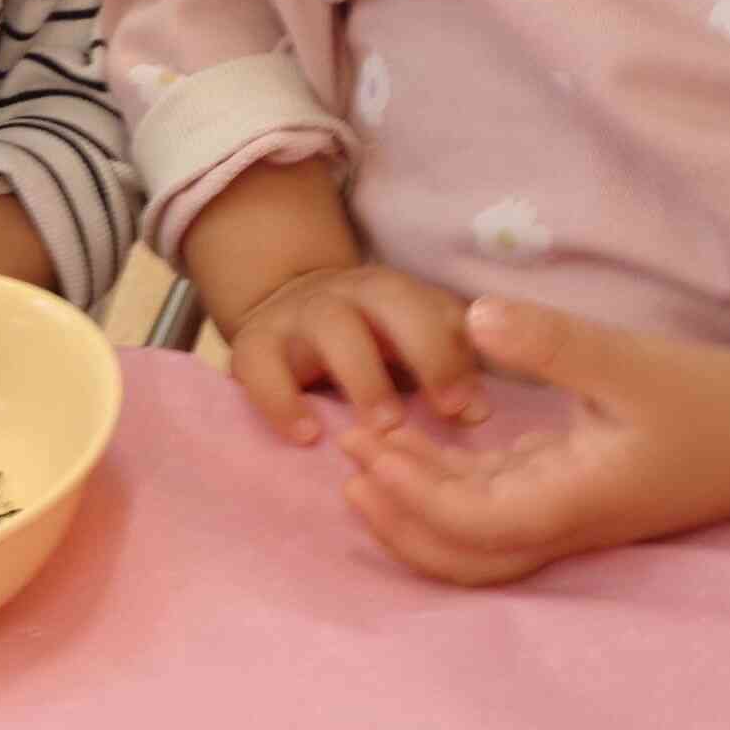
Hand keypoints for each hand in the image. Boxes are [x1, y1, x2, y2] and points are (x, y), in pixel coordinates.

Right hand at [231, 264, 486, 445]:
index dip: (456, 355)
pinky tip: (308, 436)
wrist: (282, 310)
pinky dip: (282, 401)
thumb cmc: (364, 341)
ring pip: (331, 327)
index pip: (435, 308)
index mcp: (394, 292)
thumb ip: (446, 369)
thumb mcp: (407, 344)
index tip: (472, 409)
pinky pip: (260, 367)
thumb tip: (476, 413)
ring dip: (363, 376)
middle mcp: (348, 292)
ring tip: (381, 429)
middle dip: (424, 351)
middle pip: (390, 301)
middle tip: (444, 411)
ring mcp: (297, 314)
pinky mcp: (252, 345)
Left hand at [335, 298, 729, 584]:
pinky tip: (405, 442)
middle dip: (399, 524)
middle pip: (465, 558)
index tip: (370, 453)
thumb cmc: (708, 399)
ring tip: (360, 453)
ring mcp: (564, 512)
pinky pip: (490, 507)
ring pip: (473, 539)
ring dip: (414, 506)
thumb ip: (554, 342)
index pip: (479, 525)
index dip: (417, 498)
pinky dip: (442, 485)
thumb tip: (477, 318)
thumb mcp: (631, 362)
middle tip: (347, 465)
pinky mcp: (565, 491)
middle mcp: (565, 520)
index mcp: (579, 500)